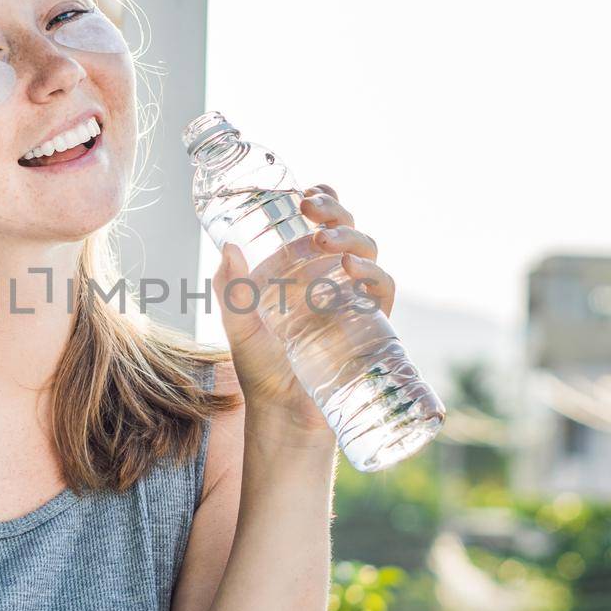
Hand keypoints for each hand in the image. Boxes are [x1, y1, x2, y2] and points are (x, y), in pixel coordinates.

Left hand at [211, 184, 396, 437]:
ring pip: (365, 253)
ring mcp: (352, 300)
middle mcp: (328, 279)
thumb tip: (228, 247)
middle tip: (313, 207)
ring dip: (350, 238)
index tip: (307, 194)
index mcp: (298, 271)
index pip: (316, 224)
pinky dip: (373, 275)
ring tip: (326, 241)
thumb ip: (231, 291)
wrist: (287, 416)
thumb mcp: (239, 329)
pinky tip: (352, 271)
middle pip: (344, 231)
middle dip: (334, 212)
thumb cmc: (261, 372)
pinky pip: (383, 290)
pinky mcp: (371, 324)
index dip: (320, 203)